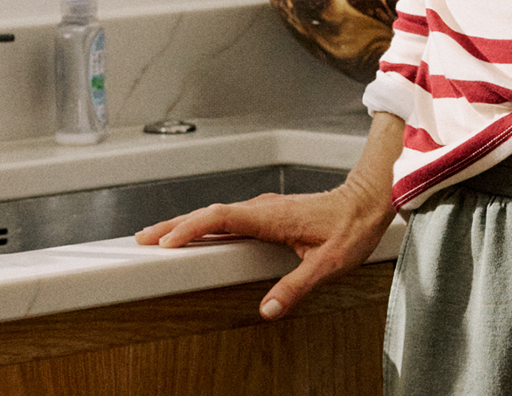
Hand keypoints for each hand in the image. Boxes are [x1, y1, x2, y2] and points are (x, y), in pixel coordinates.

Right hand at [135, 175, 394, 319]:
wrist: (369, 201)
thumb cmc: (352, 228)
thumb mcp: (326, 265)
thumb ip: (295, 288)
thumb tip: (267, 310)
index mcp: (272, 217)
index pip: (221, 218)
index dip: (191, 228)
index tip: (166, 240)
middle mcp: (264, 208)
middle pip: (209, 213)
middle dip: (173, 225)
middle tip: (142, 239)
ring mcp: (265, 209)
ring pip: (217, 213)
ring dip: (186, 223)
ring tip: (159, 238)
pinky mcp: (269, 213)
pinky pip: (228, 216)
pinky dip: (205, 224)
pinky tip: (197, 235)